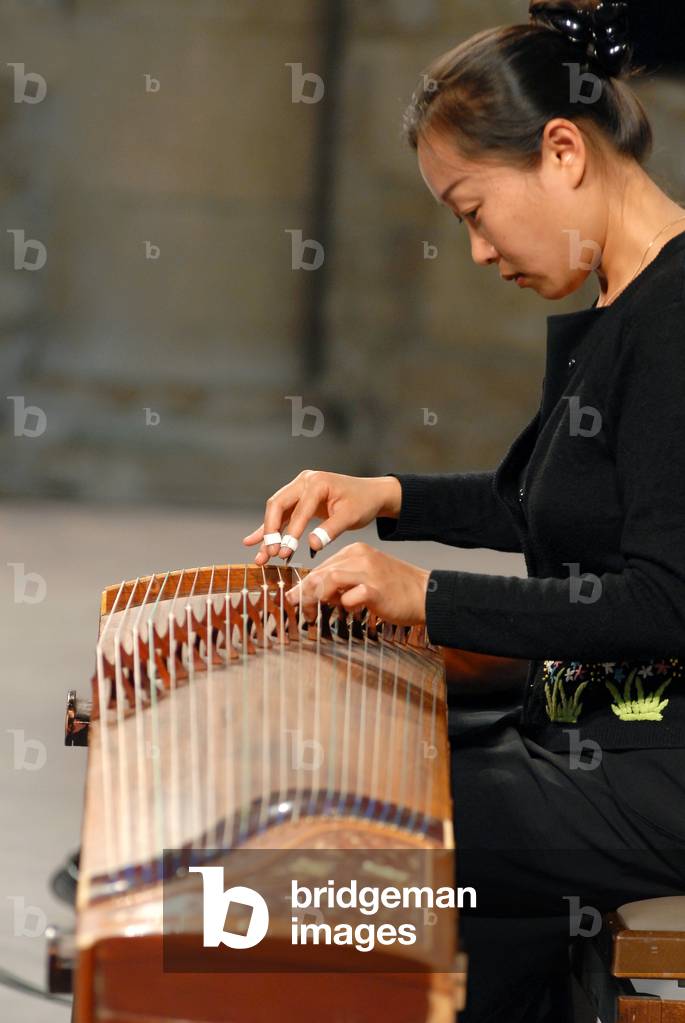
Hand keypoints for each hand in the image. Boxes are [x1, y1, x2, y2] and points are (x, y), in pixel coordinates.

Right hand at [242, 470, 401, 564]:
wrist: (371, 494)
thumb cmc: (363, 502)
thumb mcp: (351, 517)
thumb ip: (330, 530)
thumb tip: (311, 546)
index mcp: (317, 482)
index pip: (299, 510)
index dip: (290, 533)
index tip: (284, 553)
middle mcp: (304, 482)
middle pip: (277, 505)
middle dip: (271, 531)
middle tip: (270, 553)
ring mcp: (299, 489)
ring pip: (276, 511)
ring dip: (267, 534)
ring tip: (259, 556)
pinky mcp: (298, 499)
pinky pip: (282, 515)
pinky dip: (271, 529)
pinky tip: (254, 542)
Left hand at [283, 542, 430, 626]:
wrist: (425, 593)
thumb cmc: (395, 589)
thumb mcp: (365, 577)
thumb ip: (342, 582)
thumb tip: (314, 594)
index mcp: (355, 552)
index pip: (321, 566)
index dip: (304, 584)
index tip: (295, 598)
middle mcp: (360, 557)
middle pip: (320, 573)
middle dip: (304, 593)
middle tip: (301, 610)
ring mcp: (368, 572)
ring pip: (329, 581)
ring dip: (318, 599)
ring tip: (317, 613)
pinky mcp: (375, 589)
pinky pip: (348, 598)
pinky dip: (344, 606)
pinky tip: (352, 610)